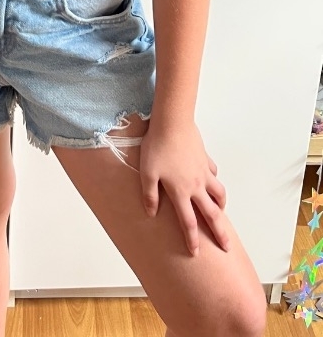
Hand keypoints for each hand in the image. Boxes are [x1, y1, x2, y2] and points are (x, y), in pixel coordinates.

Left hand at [139, 120, 229, 256]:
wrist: (172, 123)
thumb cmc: (157, 147)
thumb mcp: (147, 173)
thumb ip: (150, 195)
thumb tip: (151, 214)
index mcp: (181, 192)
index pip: (188, 222)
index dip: (192, 240)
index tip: (196, 253)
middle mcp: (196, 186)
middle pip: (212, 214)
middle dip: (220, 233)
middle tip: (227, 247)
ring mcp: (203, 172)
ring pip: (218, 193)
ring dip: (221, 206)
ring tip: (222, 213)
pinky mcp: (205, 158)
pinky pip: (214, 174)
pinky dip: (215, 181)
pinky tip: (212, 181)